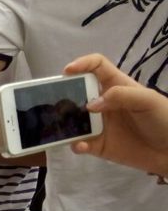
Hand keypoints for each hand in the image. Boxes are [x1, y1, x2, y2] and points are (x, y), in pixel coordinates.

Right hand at [64, 54, 167, 176]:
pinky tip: (80, 146)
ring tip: (59, 127)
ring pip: (74, 120)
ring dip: (65, 123)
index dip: (82, 64)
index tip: (67, 72)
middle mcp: (105, 104)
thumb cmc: (164, 118)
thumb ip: (120, 96)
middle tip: (54, 102)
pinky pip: (80, 144)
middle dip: (64, 95)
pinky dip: (76, 145)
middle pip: (78, 93)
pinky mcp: (98, 145)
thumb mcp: (148, 100)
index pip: (97, 67)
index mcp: (117, 86)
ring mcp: (99, 125)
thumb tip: (90, 105)